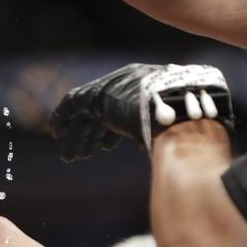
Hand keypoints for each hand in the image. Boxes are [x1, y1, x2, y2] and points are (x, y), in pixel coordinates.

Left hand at [50, 63, 233, 161]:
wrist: (182, 111)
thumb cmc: (190, 125)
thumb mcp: (183, 131)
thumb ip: (173, 139)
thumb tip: (181, 161)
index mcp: (149, 91)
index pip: (123, 109)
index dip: (112, 130)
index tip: (105, 147)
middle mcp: (129, 85)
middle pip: (103, 112)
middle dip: (92, 135)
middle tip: (80, 155)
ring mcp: (114, 88)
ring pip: (87, 112)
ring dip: (78, 135)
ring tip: (69, 156)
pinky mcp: (99, 95)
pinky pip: (73, 102)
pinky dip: (63, 116)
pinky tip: (57, 132)